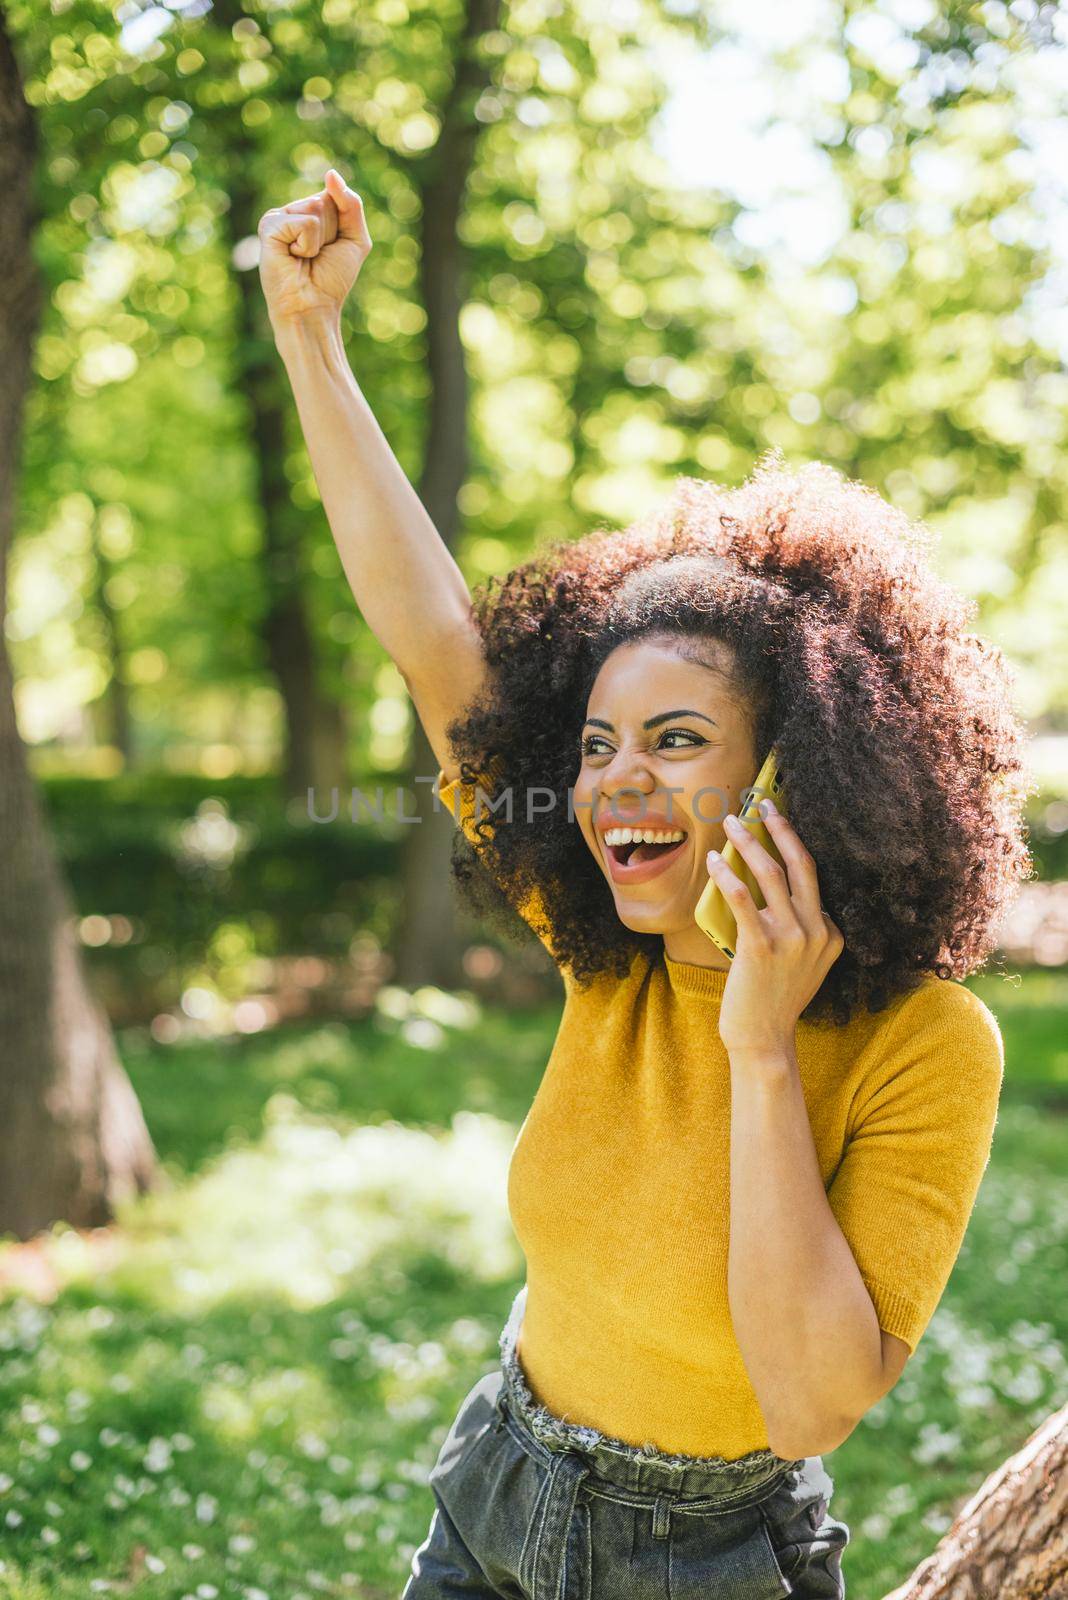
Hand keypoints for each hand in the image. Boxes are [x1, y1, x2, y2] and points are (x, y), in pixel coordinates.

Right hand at [257, 167, 371, 333]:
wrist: (312, 308)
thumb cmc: (331, 281)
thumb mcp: (354, 240)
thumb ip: (351, 205)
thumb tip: (331, 174)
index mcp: (310, 212)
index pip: (335, 196)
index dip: (343, 225)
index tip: (332, 249)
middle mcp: (292, 211)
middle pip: (326, 201)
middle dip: (332, 233)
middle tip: (316, 257)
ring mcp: (278, 217)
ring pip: (316, 209)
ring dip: (320, 241)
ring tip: (304, 258)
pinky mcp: (269, 226)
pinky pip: (305, 223)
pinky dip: (307, 245)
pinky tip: (293, 257)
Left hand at [705, 799, 843, 1059]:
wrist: (763, 1039)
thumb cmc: (774, 998)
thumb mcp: (803, 961)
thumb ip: (800, 928)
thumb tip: (769, 886)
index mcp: (832, 933)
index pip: (813, 877)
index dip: (792, 844)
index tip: (775, 820)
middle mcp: (817, 932)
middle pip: (801, 865)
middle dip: (780, 828)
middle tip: (761, 803)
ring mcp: (792, 940)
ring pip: (771, 875)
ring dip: (749, 843)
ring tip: (731, 824)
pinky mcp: (762, 949)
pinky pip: (744, 900)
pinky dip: (728, 875)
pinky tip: (715, 861)